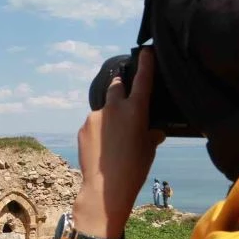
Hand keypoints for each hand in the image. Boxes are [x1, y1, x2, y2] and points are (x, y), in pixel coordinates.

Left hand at [72, 48, 164, 238]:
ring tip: (114, 139)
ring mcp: (95, 117)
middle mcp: (113, 108)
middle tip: (124, 90)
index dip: (146, 64)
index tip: (146, 51)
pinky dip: (99, 130)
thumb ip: (151, 134)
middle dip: (120, 85)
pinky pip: (94, 124)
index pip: (142, 80)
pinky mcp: (83, 127)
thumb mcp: (149, 150)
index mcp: (135, 110)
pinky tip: (103, 147)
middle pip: (116, 86)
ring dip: (109, 117)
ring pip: (104, 110)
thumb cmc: (134, 168)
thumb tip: (154, 130)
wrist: (104, 188)